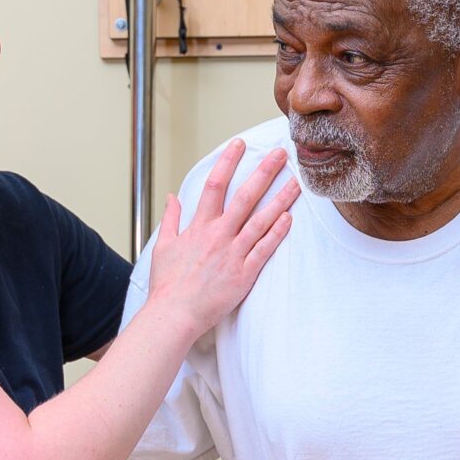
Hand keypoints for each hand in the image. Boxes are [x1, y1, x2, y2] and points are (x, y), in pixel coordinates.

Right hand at [143, 140, 297, 336]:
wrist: (174, 314)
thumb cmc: (168, 284)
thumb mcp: (163, 246)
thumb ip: (171, 219)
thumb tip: (172, 197)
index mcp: (198, 227)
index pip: (214, 185)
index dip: (228, 162)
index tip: (239, 144)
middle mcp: (217, 236)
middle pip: (244, 196)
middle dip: (263, 172)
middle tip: (280, 154)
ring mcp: (232, 254)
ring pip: (261, 220)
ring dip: (280, 199)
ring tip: (296, 182)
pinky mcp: (244, 274)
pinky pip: (264, 249)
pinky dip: (277, 233)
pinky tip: (290, 218)